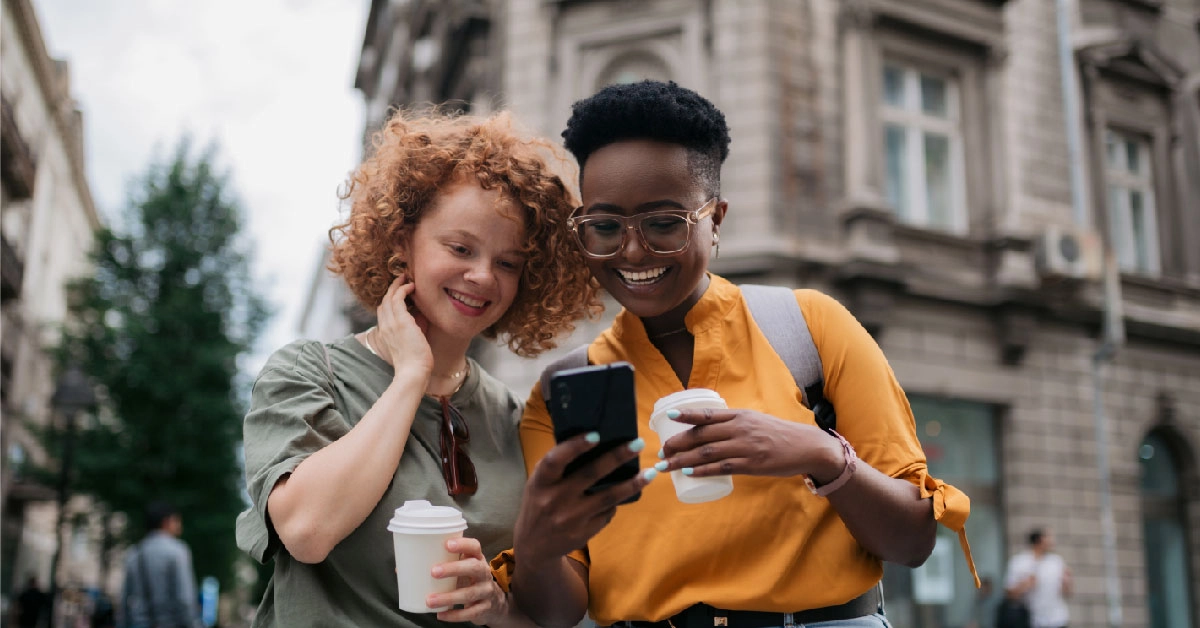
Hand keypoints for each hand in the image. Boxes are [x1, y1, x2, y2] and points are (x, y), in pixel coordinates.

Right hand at [374, 274, 432, 378]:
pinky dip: (403, 289)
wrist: (413, 372)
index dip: (390, 300)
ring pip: (389, 296)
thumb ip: (413, 329)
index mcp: (385, 333)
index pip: (383, 311)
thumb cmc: (415, 362)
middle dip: (392, 288)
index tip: (400, 293)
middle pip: (384, 301)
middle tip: (402, 279)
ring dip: (397, 284)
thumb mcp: (411, 343)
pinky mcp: (400, 321)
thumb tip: (422, 316)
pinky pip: (398, 298)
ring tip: (406, 277)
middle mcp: (385, 326)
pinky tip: (412, 286)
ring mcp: (391, 323)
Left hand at [429, 537, 502, 623]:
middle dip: (454, 569)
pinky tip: (441, 614)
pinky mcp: (484, 608)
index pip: (474, 547)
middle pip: (474, 568)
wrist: (493, 602)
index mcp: (477, 559)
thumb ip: (444, 563)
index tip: (447, 544)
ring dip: (448, 597)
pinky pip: (470, 613)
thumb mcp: (462, 568)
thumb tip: (406, 564)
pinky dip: (454, 615)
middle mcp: (484, 573)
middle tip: (434, 572)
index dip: (463, 544)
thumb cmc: (469, 580)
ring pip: (469, 593)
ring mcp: (486, 591)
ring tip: (430, 600)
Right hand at [513, 434, 653, 567]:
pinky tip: (624, 493)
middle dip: (617, 457)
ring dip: (631, 484)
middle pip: (590, 475)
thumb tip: (593, 442)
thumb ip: (556, 467)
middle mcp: (554, 500)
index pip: (555, 460)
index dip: (575, 447)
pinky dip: (616, 502)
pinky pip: (607, 513)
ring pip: (608, 497)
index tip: (596, 435)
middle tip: (638, 444)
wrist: (534, 547)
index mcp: (540, 483)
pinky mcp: (583, 533)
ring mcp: (571, 518)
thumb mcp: (539, 484)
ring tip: (649, 473)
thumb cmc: (539, 504)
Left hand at [659, 408, 842, 479]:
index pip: (707, 414)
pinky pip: (720, 468)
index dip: (687, 415)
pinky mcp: (751, 464)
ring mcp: (745, 447)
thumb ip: (733, 423)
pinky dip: (701, 470)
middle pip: (701, 435)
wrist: (806, 447)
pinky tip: (687, 472)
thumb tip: (709, 428)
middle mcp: (739, 428)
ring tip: (665, 465)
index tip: (669, 417)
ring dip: (682, 459)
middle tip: (661, 450)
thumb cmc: (777, 434)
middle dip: (677, 443)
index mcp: (739, 415)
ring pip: (706, 453)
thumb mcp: (754, 420)